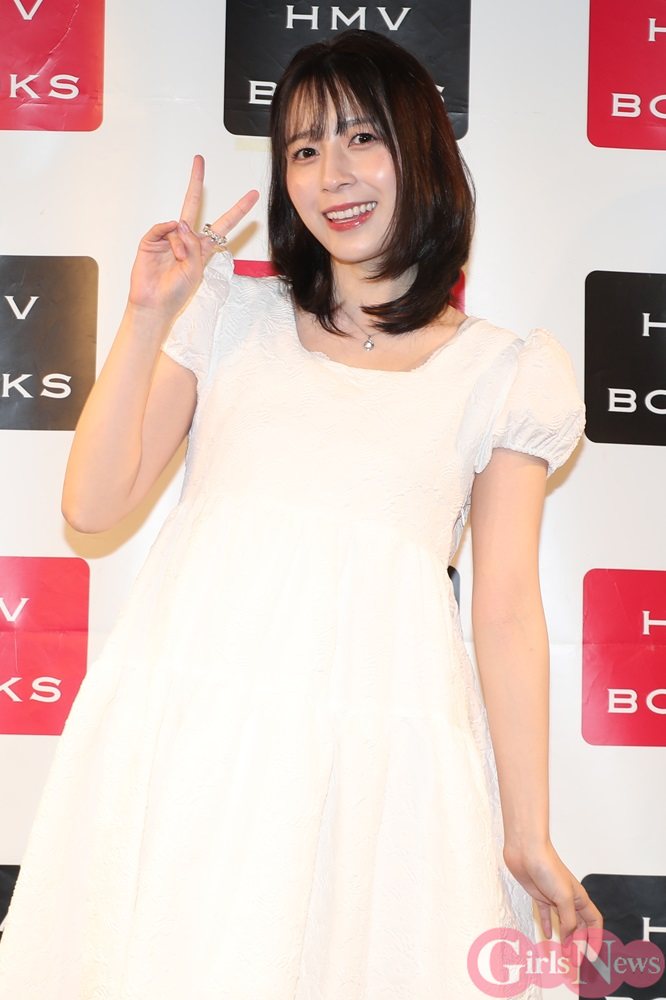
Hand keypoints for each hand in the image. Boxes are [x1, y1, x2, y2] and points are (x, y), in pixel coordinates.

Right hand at [127, 154, 258, 317]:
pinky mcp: (151, 240)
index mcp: (202, 248)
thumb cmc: (176, 292)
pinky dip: (168, 237)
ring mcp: (167, 238)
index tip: (252, 195)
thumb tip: (180, 223)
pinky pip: (163, 228)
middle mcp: (186, 239)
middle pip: (193, 204)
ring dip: (182, 244)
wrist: (154, 304)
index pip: (224, 225)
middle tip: (199, 160)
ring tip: (179, 260)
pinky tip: (169, 249)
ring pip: (180, 226)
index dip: (239, 210)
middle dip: (195, 182)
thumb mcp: (196, 271)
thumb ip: (194, 247)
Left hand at [503, 840, 602, 954]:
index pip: (594, 922)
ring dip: (564, 938)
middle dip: (578, 944)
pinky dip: (548, 925)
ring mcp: (554, 897)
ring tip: (563, 954)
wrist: (526, 850)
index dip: (596, 938)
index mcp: (580, 898)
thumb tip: (570, 937)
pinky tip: (548, 935)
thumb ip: (569, 919)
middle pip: (579, 926)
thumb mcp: (563, 897)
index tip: (592, 955)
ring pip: (563, 923)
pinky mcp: (539, 895)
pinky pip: (546, 914)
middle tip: (574, 961)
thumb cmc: (547, 865)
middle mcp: (569, 899)